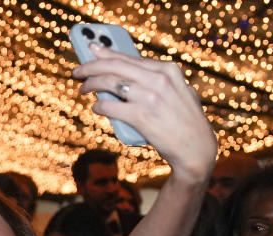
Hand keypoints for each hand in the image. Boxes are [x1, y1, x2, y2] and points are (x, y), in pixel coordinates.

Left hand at [72, 45, 216, 180]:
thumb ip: (159, 81)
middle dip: (91, 66)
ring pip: (109, 83)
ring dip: (91, 85)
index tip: (91, 50)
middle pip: (115, 66)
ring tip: (83, 89)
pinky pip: (110, 106)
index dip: (106, 53)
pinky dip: (99, 106)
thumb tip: (130, 76)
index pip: (129, 58)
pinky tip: (96, 107)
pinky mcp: (141, 116)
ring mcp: (149, 97)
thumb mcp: (179, 92)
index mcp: (167, 70)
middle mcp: (158, 79)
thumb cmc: (185, 121)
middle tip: (77, 71)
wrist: (195, 148)